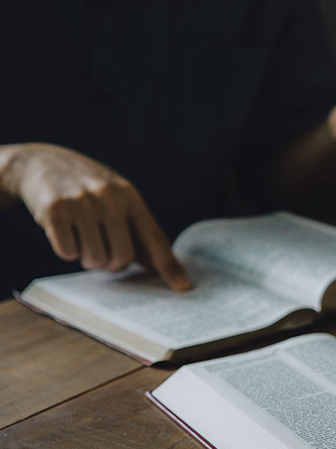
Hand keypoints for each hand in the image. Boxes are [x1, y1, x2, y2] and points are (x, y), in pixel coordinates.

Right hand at [0, 143, 190, 289]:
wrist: (40, 162)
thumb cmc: (86, 188)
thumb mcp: (116, 199)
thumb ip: (136, 230)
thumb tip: (156, 267)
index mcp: (130, 197)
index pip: (154, 237)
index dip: (169, 265)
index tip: (183, 286)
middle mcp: (109, 198)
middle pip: (123, 256)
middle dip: (113, 264)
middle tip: (103, 253)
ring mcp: (82, 203)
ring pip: (95, 259)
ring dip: (88, 258)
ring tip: (82, 238)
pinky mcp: (55, 211)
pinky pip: (68, 252)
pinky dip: (66, 250)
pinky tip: (63, 231)